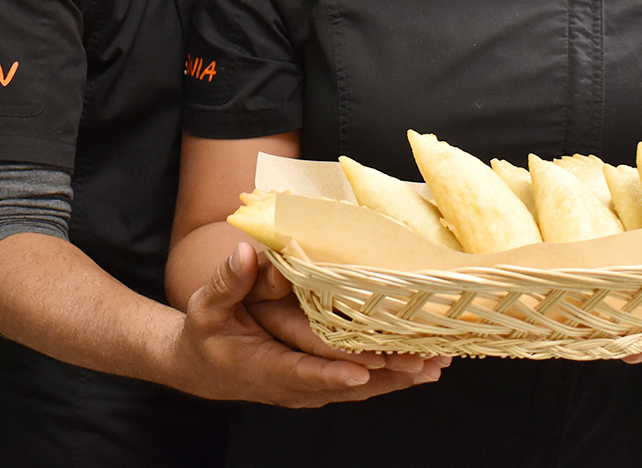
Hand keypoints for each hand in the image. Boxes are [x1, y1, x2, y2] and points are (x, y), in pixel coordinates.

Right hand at [170, 242, 448, 407]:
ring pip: (360, 389)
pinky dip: (393, 378)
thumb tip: (245, 252)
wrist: (204, 367)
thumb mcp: (207, 306)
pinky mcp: (321, 385)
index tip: (362, 370)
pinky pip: (362, 386)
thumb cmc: (207, 332)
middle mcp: (292, 385)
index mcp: (263, 367)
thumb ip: (228, 282)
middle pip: (344, 384)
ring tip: (436, 364)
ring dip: (398, 378)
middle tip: (423, 361)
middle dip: (385, 374)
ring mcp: (309, 389)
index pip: (301, 371)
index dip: (332, 372)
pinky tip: (424, 370)